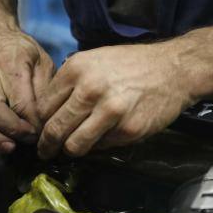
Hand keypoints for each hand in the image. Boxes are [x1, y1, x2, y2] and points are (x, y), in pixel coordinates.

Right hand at [0, 31, 54, 152]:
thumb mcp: (43, 63)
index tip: (40, 130)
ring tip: (7, 147)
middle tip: (25, 140)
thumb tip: (43, 121)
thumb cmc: (24, 55)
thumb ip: (45, 90)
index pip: (19, 100)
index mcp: (10, 66)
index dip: (31, 122)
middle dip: (7, 129)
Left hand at [35, 42, 194, 158]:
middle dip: (47, 145)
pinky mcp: (127, 129)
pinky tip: (103, 137)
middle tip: (46, 151)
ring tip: (71, 150)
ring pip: (73, 145)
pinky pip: (101, 147)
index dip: (40, 123)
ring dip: (70, 151)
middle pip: (54, 129)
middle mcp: (89, 89)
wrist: (173, 68)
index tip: (40, 132)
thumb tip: (47, 113)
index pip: (43, 106)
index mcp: (76, 69)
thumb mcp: (95, 61)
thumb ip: (70, 84)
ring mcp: (109, 111)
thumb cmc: (132, 65)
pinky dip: (98, 146)